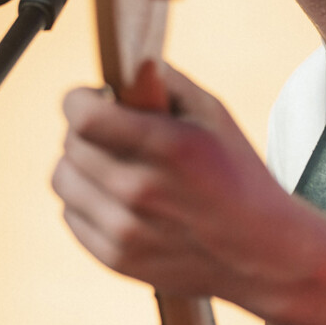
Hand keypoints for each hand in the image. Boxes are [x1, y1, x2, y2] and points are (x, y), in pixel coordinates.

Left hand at [52, 61, 313, 303]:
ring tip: (113, 166)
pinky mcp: (117, 259)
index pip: (83, 117)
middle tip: (113, 134)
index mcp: (169, 147)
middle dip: (86, 131)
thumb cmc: (237, 175)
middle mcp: (142, 190)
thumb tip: (123, 66)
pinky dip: (86, 202)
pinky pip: (69, 215)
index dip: (78, 100)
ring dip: (81, 166)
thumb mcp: (213, 115)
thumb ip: (164, 82)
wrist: (262, 253)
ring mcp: (126, 230)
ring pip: (62, 179)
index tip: (91, 99)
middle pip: (71, 145)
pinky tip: (118, 199)